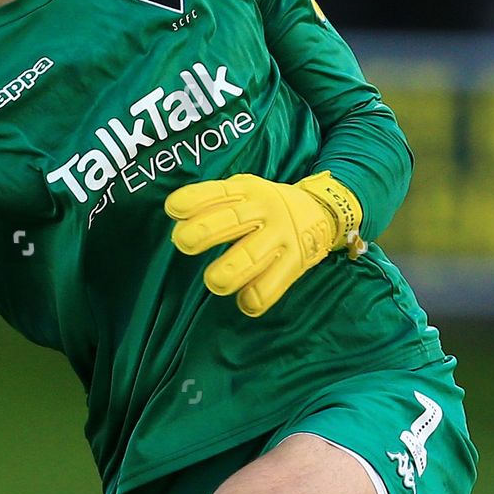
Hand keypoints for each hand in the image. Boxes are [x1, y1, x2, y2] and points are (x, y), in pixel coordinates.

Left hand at [164, 170, 362, 316]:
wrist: (321, 210)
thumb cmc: (265, 206)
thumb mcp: (244, 193)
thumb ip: (214, 203)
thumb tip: (176, 218)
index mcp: (246, 191)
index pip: (218, 192)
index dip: (195, 200)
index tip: (173, 208)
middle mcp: (264, 210)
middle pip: (234, 220)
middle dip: (206, 231)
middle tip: (183, 243)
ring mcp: (282, 235)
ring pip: (254, 254)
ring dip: (232, 269)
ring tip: (215, 281)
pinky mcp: (297, 260)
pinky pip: (276, 282)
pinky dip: (259, 295)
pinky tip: (245, 302)